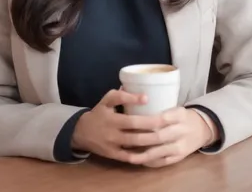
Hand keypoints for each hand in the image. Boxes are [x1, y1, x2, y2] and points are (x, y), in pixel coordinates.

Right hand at [72, 91, 214, 166]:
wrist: (81, 132)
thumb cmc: (99, 113)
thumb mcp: (106, 100)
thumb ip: (122, 95)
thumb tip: (144, 94)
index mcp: (112, 118)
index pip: (129, 114)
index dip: (139, 109)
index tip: (152, 101)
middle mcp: (113, 133)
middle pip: (137, 133)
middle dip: (155, 129)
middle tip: (170, 124)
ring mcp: (114, 146)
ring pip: (136, 146)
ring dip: (152, 142)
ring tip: (167, 137)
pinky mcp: (114, 155)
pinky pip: (130, 157)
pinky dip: (143, 154)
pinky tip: (155, 150)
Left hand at [133, 107, 216, 167]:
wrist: (202, 129)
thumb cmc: (182, 116)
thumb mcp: (175, 107)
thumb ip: (159, 107)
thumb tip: (132, 100)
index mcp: (180, 115)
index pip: (162, 118)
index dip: (145, 121)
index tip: (129, 120)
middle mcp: (182, 131)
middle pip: (159, 136)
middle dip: (140, 138)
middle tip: (124, 138)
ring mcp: (181, 146)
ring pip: (159, 152)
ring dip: (142, 154)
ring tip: (127, 154)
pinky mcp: (180, 158)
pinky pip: (163, 162)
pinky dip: (150, 161)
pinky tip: (138, 159)